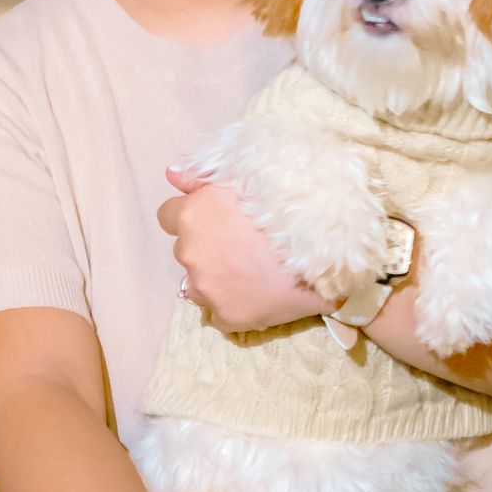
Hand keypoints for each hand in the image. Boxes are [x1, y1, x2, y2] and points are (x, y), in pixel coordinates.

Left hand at [157, 167, 328, 332]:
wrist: (324, 251)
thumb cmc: (287, 208)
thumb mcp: (244, 181)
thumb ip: (201, 179)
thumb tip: (171, 175)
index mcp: (192, 215)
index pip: (167, 216)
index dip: (191, 218)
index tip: (212, 222)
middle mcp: (190, 251)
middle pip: (186, 251)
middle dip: (206, 249)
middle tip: (241, 248)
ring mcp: (206, 288)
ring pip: (198, 285)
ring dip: (215, 280)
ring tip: (250, 275)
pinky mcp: (226, 316)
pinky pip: (219, 314)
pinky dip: (233, 306)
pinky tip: (257, 296)